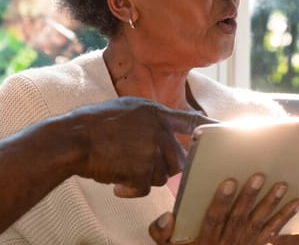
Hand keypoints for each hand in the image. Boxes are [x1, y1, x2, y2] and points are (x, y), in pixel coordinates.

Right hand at [54, 96, 216, 197]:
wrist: (72, 139)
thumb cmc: (92, 125)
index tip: (226, 132)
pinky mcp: (142, 169)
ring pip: (161, 176)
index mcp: (154, 112)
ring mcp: (151, 149)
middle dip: (162, 168)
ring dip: (142, 178)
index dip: (210, 128)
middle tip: (140, 167)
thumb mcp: (125, 109)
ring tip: (121, 170)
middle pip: (177, 159)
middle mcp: (158, 129)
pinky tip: (116, 183)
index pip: (191, 120)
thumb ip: (147, 118)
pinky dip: (130, 190)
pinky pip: (144, 188)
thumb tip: (163, 129)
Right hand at [148, 173, 298, 244]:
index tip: (228, 181)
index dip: (221, 200)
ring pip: (259, 224)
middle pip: (239, 217)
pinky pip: (274, 233)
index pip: (213, 218)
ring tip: (281, 186)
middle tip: (259, 175)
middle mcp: (227, 242)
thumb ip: (161, 233)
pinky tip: (297, 203)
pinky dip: (286, 218)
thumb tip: (166, 215)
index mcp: (205, 239)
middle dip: (249, 196)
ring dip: (271, 204)